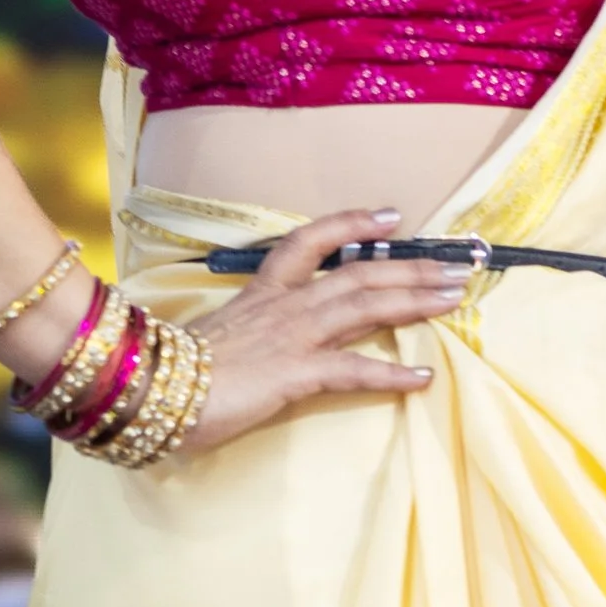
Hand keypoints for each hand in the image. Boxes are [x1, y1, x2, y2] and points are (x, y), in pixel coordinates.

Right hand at [177, 211, 471, 456]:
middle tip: (458, 267)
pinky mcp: (293, 372)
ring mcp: (290, 336)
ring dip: (415, 300)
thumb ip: (242, 333)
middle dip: (412, 268)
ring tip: (455, 298)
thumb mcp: (215, 338)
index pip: (310, 241)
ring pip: (364, 305)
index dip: (353, 224)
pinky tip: (424, 377)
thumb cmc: (174, 371)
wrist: (147, 389)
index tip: (391, 217)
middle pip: (358, 273)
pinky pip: (353, 371)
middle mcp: (283, 305)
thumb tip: (257, 342)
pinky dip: (391, 374)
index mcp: (262, 293)